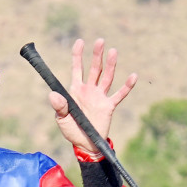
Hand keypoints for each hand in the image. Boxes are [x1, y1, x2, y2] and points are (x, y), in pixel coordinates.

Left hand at [48, 39, 137, 154]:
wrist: (85, 145)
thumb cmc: (72, 131)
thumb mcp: (62, 119)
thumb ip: (59, 106)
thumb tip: (52, 94)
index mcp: (76, 90)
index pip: (77, 69)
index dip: (78, 55)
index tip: (80, 41)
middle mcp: (89, 90)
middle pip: (94, 69)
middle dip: (97, 55)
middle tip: (100, 41)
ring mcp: (100, 97)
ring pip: (106, 77)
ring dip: (110, 65)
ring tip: (113, 51)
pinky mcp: (108, 106)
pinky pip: (119, 95)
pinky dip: (126, 86)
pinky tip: (133, 76)